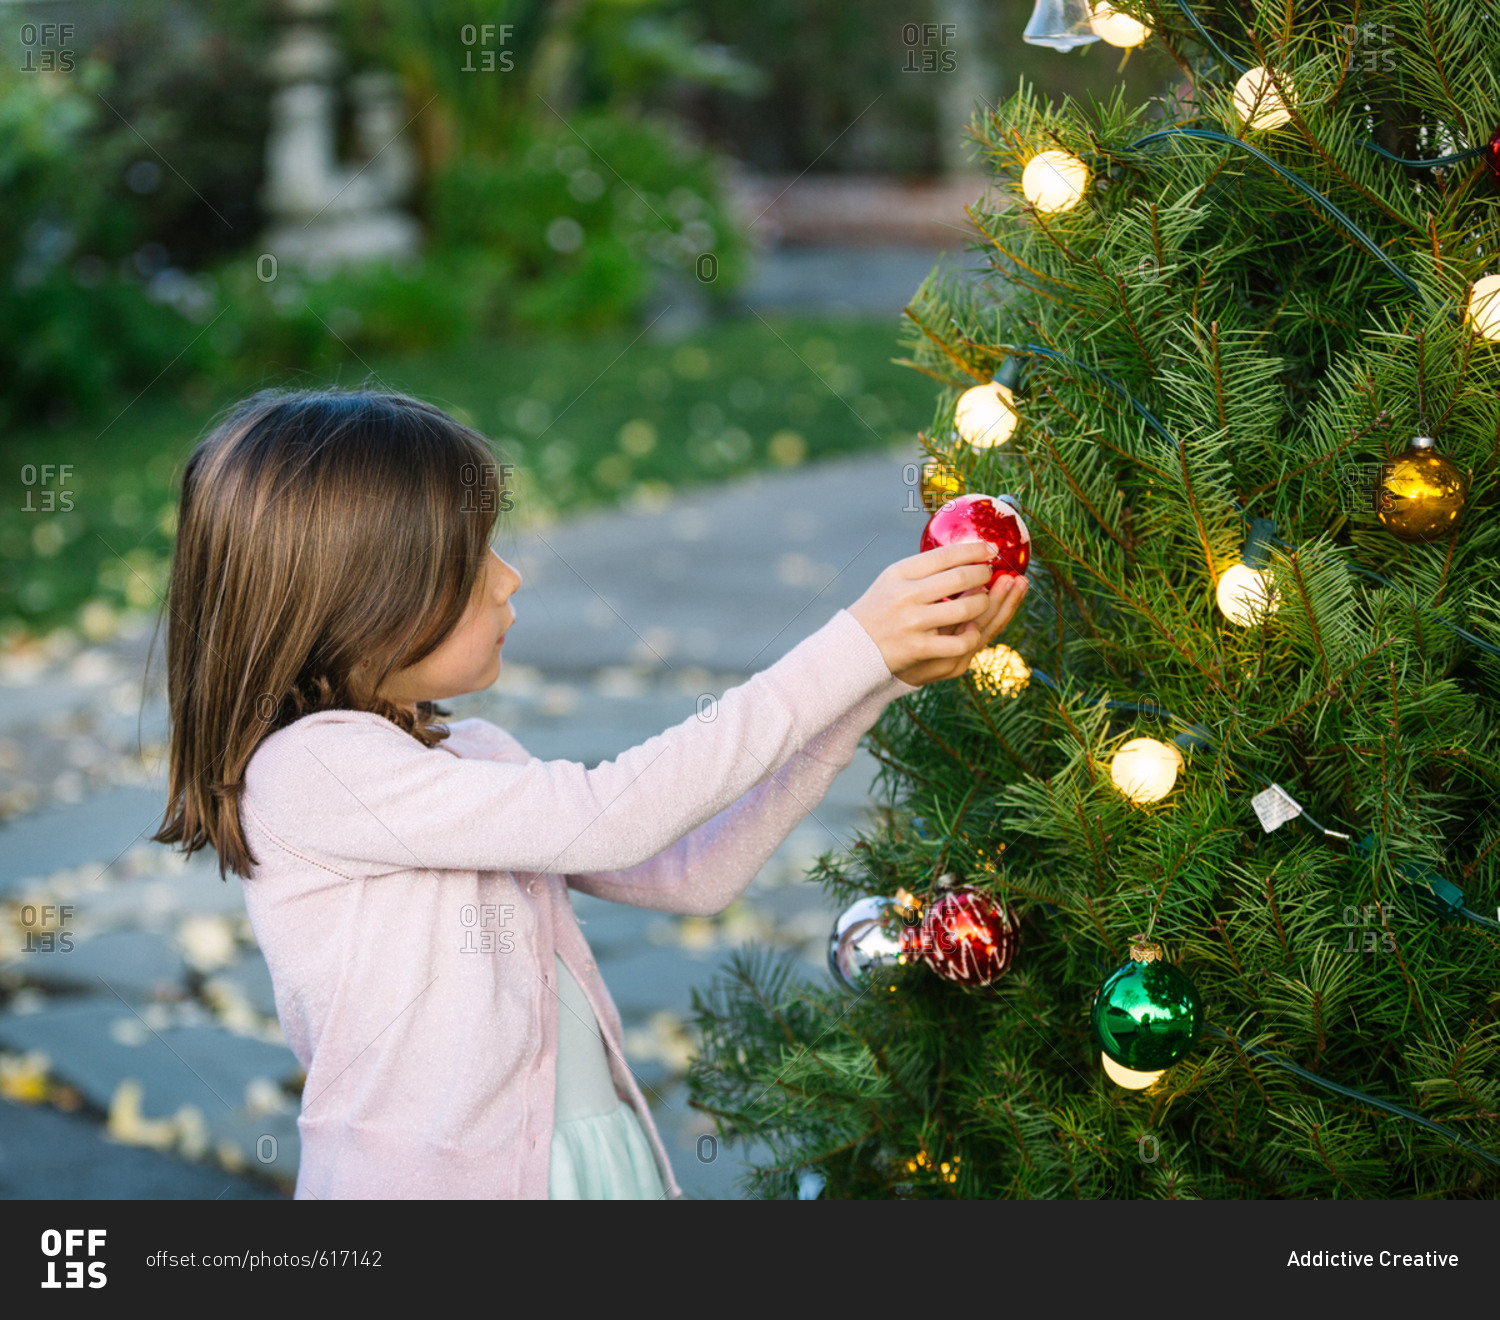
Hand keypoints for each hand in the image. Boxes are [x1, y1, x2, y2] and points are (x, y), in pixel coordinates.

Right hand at [846, 540, 1029, 688]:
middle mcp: (907, 594)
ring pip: (967, 608)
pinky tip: (974, 630)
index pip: (945, 555)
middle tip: (992, 574)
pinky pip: (960, 642)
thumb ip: (923, 568)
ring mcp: (913, 622)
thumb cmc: (879, 610)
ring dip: (984, 603)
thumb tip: (964, 553)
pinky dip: (973, 635)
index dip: (974, 550)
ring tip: (984, 600)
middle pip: (961, 578)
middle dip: (984, 575)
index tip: (991, 549)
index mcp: (900, 572)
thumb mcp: (892, 580)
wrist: (853, 646)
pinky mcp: (919, 648)